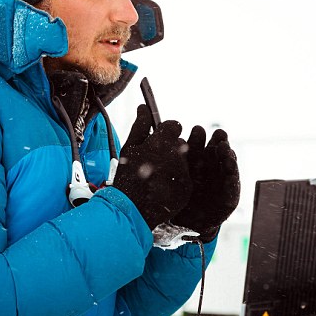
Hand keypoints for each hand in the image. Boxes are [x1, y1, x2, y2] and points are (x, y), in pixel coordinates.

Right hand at [113, 105, 191, 229]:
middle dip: (170, 149)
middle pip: (180, 143)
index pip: (174, 125)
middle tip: (154, 161)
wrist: (131, 208)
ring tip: (157, 176)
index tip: (158, 139)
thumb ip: (140, 125)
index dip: (165, 131)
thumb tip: (143, 107)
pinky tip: (162, 187)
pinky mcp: (188, 187)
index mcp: (163, 141)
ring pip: (184, 160)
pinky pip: (186, 177)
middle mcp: (178, 155)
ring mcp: (185, 172)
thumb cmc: (127, 176)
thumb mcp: (129, 148)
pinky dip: (177, 180)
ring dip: (174, 164)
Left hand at [171, 126, 239, 241]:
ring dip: (227, 155)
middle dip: (216, 142)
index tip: (197, 129)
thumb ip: (169, 163)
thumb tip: (163, 142)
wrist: (185, 225)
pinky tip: (229, 167)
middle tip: (217, 134)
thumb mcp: (170, 179)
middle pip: (214, 153)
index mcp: (195, 163)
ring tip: (225, 148)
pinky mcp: (228, 198)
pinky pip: (231, 187)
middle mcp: (209, 171)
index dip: (198, 138)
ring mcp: (220, 183)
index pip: (198, 147)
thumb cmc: (175, 199)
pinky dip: (231, 176)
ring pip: (225, 166)